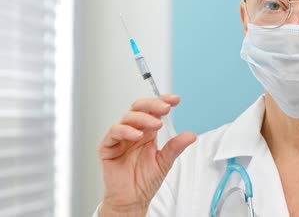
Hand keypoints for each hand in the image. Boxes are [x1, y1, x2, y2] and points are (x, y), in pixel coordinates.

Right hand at [98, 94, 196, 215]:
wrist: (132, 200)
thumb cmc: (144, 181)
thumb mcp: (165, 162)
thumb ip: (175, 147)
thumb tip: (191, 135)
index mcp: (147, 132)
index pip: (153, 111)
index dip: (162, 101)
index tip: (175, 100)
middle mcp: (133, 132)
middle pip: (139, 108)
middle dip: (153, 105)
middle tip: (166, 108)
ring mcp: (120, 138)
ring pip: (128, 117)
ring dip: (143, 118)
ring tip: (156, 125)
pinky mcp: (107, 147)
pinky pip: (114, 132)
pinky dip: (126, 131)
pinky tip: (138, 135)